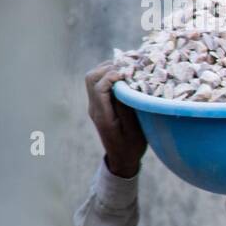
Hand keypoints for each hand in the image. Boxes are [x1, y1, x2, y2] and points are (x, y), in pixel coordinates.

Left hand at [85, 61, 146, 178]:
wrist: (122, 158)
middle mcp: (94, 108)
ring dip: (108, 70)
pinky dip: (110, 75)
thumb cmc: (132, 146)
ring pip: (93, 78)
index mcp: (102, 115)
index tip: (129, 73)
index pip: (99, 87)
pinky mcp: (100, 104)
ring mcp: (95, 105)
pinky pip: (99, 83)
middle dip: (108, 68)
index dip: (112, 75)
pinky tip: (125, 76)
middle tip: (128, 67)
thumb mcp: (134, 130)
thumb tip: (123, 85)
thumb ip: (126, 107)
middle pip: (91, 78)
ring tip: (127, 69)